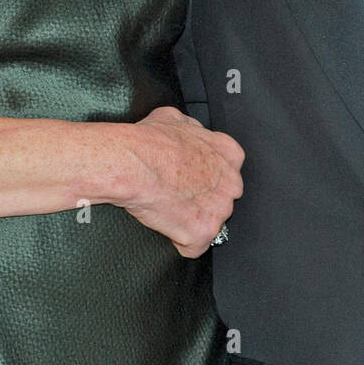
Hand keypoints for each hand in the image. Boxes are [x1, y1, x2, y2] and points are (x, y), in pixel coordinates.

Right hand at [117, 106, 243, 257]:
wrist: (132, 164)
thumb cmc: (149, 142)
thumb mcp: (174, 118)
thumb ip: (193, 128)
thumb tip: (191, 130)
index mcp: (229, 153)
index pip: (228, 171)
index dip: (207, 177)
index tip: (192, 179)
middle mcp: (230, 183)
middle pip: (223, 199)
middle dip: (204, 201)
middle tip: (178, 196)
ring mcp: (219, 210)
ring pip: (211, 223)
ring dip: (192, 221)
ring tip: (167, 210)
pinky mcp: (202, 234)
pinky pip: (194, 246)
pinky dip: (180, 242)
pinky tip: (166, 227)